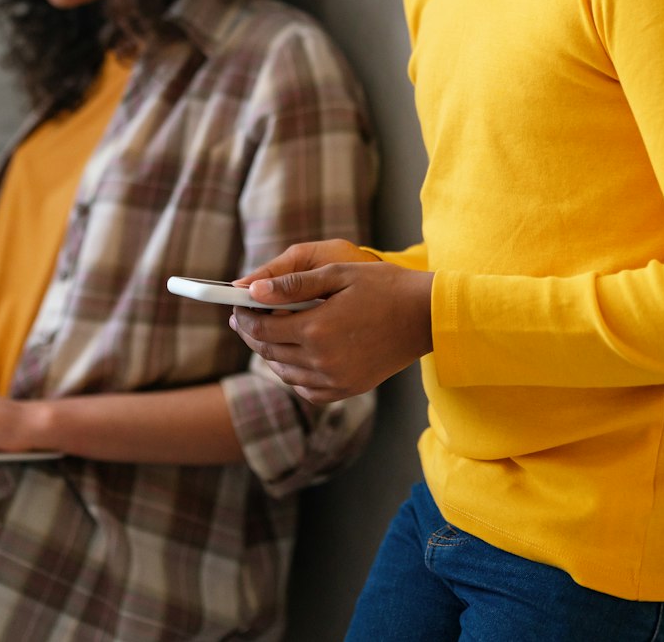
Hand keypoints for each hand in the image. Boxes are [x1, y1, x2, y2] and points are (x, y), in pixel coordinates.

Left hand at [229, 242, 432, 403]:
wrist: (425, 316)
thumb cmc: (383, 286)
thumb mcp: (336, 274)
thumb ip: (291, 285)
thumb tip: (252, 290)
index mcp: (316, 329)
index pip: (263, 328)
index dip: (245, 316)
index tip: (237, 305)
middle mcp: (322, 361)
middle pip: (270, 351)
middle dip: (252, 333)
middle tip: (244, 319)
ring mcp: (337, 379)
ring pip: (285, 373)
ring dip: (271, 354)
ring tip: (267, 335)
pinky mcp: (349, 388)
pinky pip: (308, 390)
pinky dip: (294, 375)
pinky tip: (294, 358)